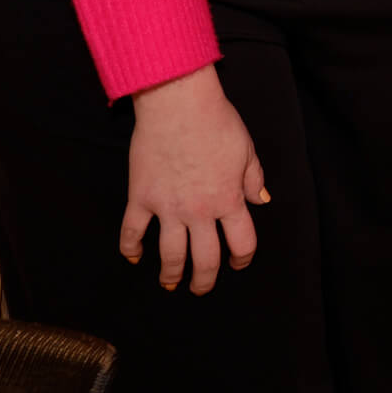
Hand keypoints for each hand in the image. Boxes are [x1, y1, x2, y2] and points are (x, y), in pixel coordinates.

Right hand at [122, 64, 268, 294]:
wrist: (179, 104)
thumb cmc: (217, 122)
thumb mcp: (247, 150)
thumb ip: (253, 178)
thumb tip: (260, 200)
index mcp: (229, 199)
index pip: (242, 242)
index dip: (242, 259)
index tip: (238, 264)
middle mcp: (200, 211)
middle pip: (205, 258)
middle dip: (204, 279)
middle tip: (201, 288)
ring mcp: (168, 207)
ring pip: (170, 254)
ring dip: (171, 274)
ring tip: (170, 283)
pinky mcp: (141, 197)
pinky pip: (132, 231)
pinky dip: (130, 248)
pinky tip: (134, 257)